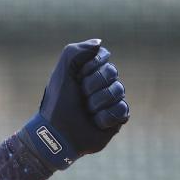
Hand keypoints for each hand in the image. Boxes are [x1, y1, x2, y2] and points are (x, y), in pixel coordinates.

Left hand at [21, 39, 128, 169]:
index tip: (76, 77)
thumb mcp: (61, 73)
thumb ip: (75, 52)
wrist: (57, 134)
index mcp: (87, 71)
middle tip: (80, 97)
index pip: (102, 56)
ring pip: (119, 90)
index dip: (90, 67)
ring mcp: (110, 100)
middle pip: (112, 72)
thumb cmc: (57, 104)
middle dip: (92, 86)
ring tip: (86, 112)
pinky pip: (122, 110)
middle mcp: (100, 83)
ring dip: (97, 103)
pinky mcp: (117, 118)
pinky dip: (105, 117)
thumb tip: (99, 44)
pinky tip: (95, 123)